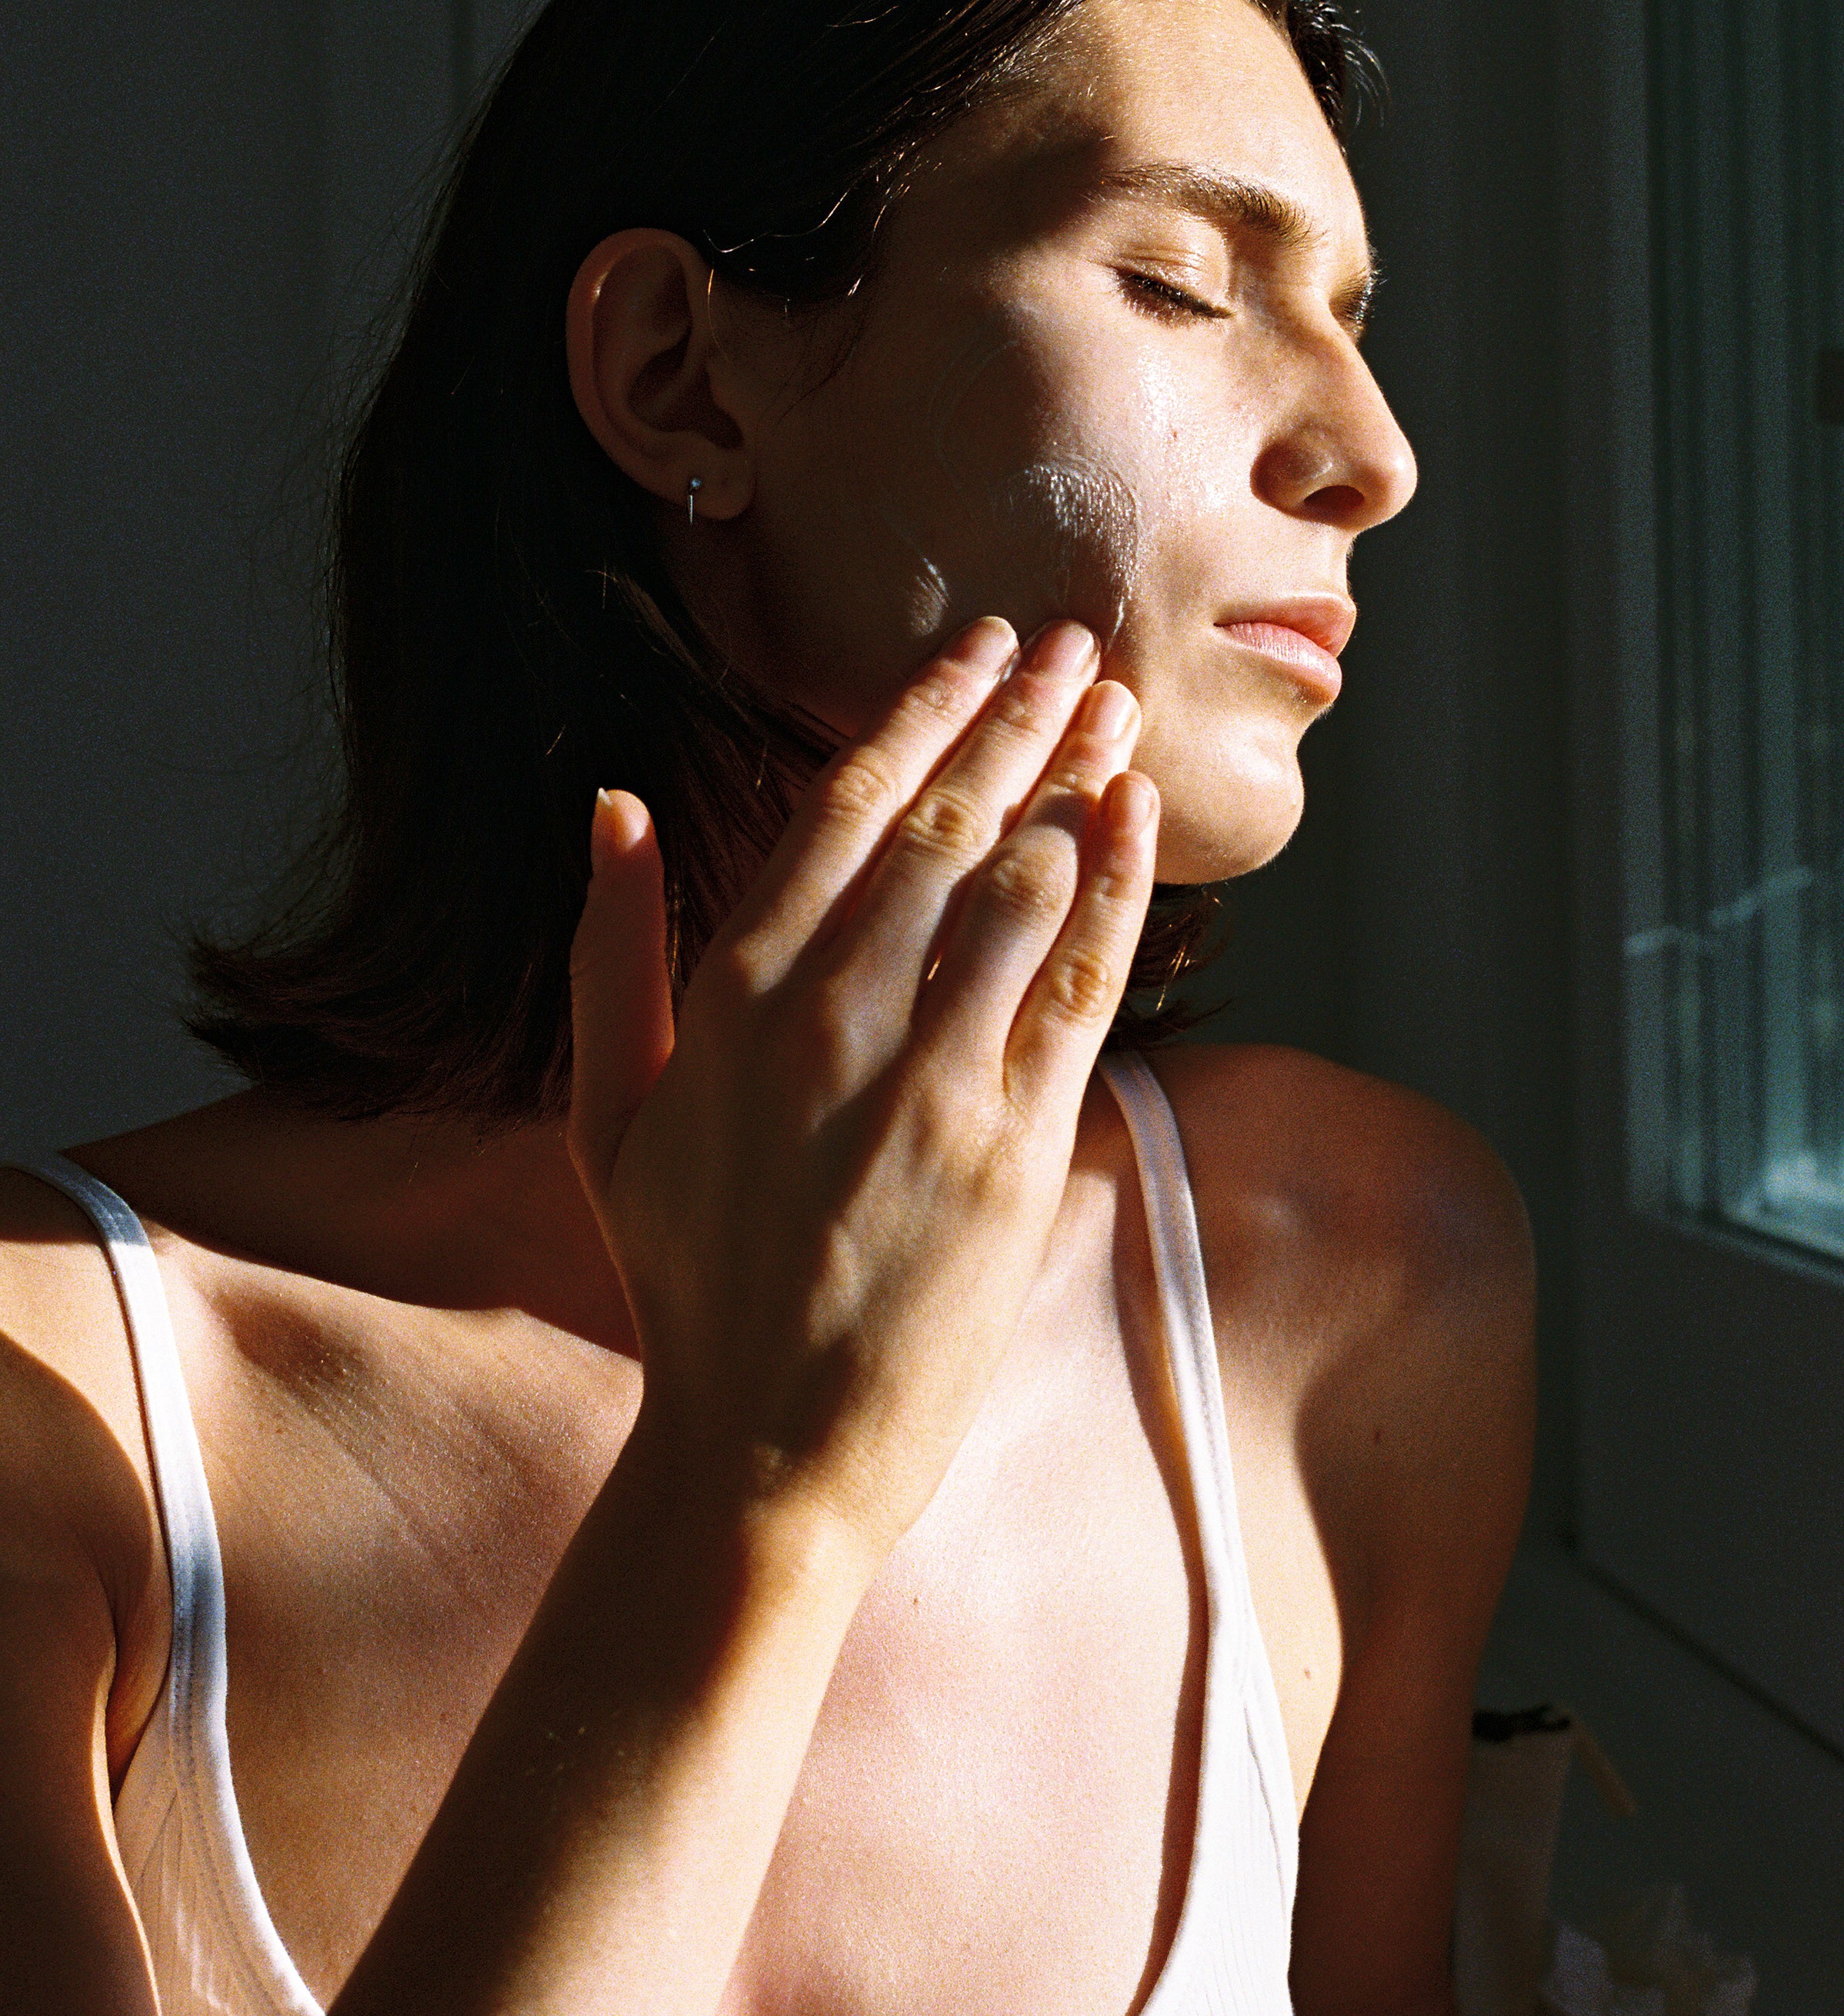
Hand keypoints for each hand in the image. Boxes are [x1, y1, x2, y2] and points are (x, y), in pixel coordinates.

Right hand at [567, 617, 1157, 1574]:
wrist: (761, 1451)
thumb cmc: (685, 1279)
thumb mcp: (608, 1112)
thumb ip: (609, 951)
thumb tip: (607, 802)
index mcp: (732, 994)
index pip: (845, 807)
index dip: (923, 712)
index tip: (980, 646)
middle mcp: (827, 1015)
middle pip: (945, 822)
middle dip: (1017, 714)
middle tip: (1072, 640)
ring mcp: (922, 1077)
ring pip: (1017, 883)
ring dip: (1073, 776)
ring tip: (1116, 703)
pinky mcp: (1005, 1147)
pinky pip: (1074, 986)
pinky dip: (1110, 888)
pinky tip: (1134, 816)